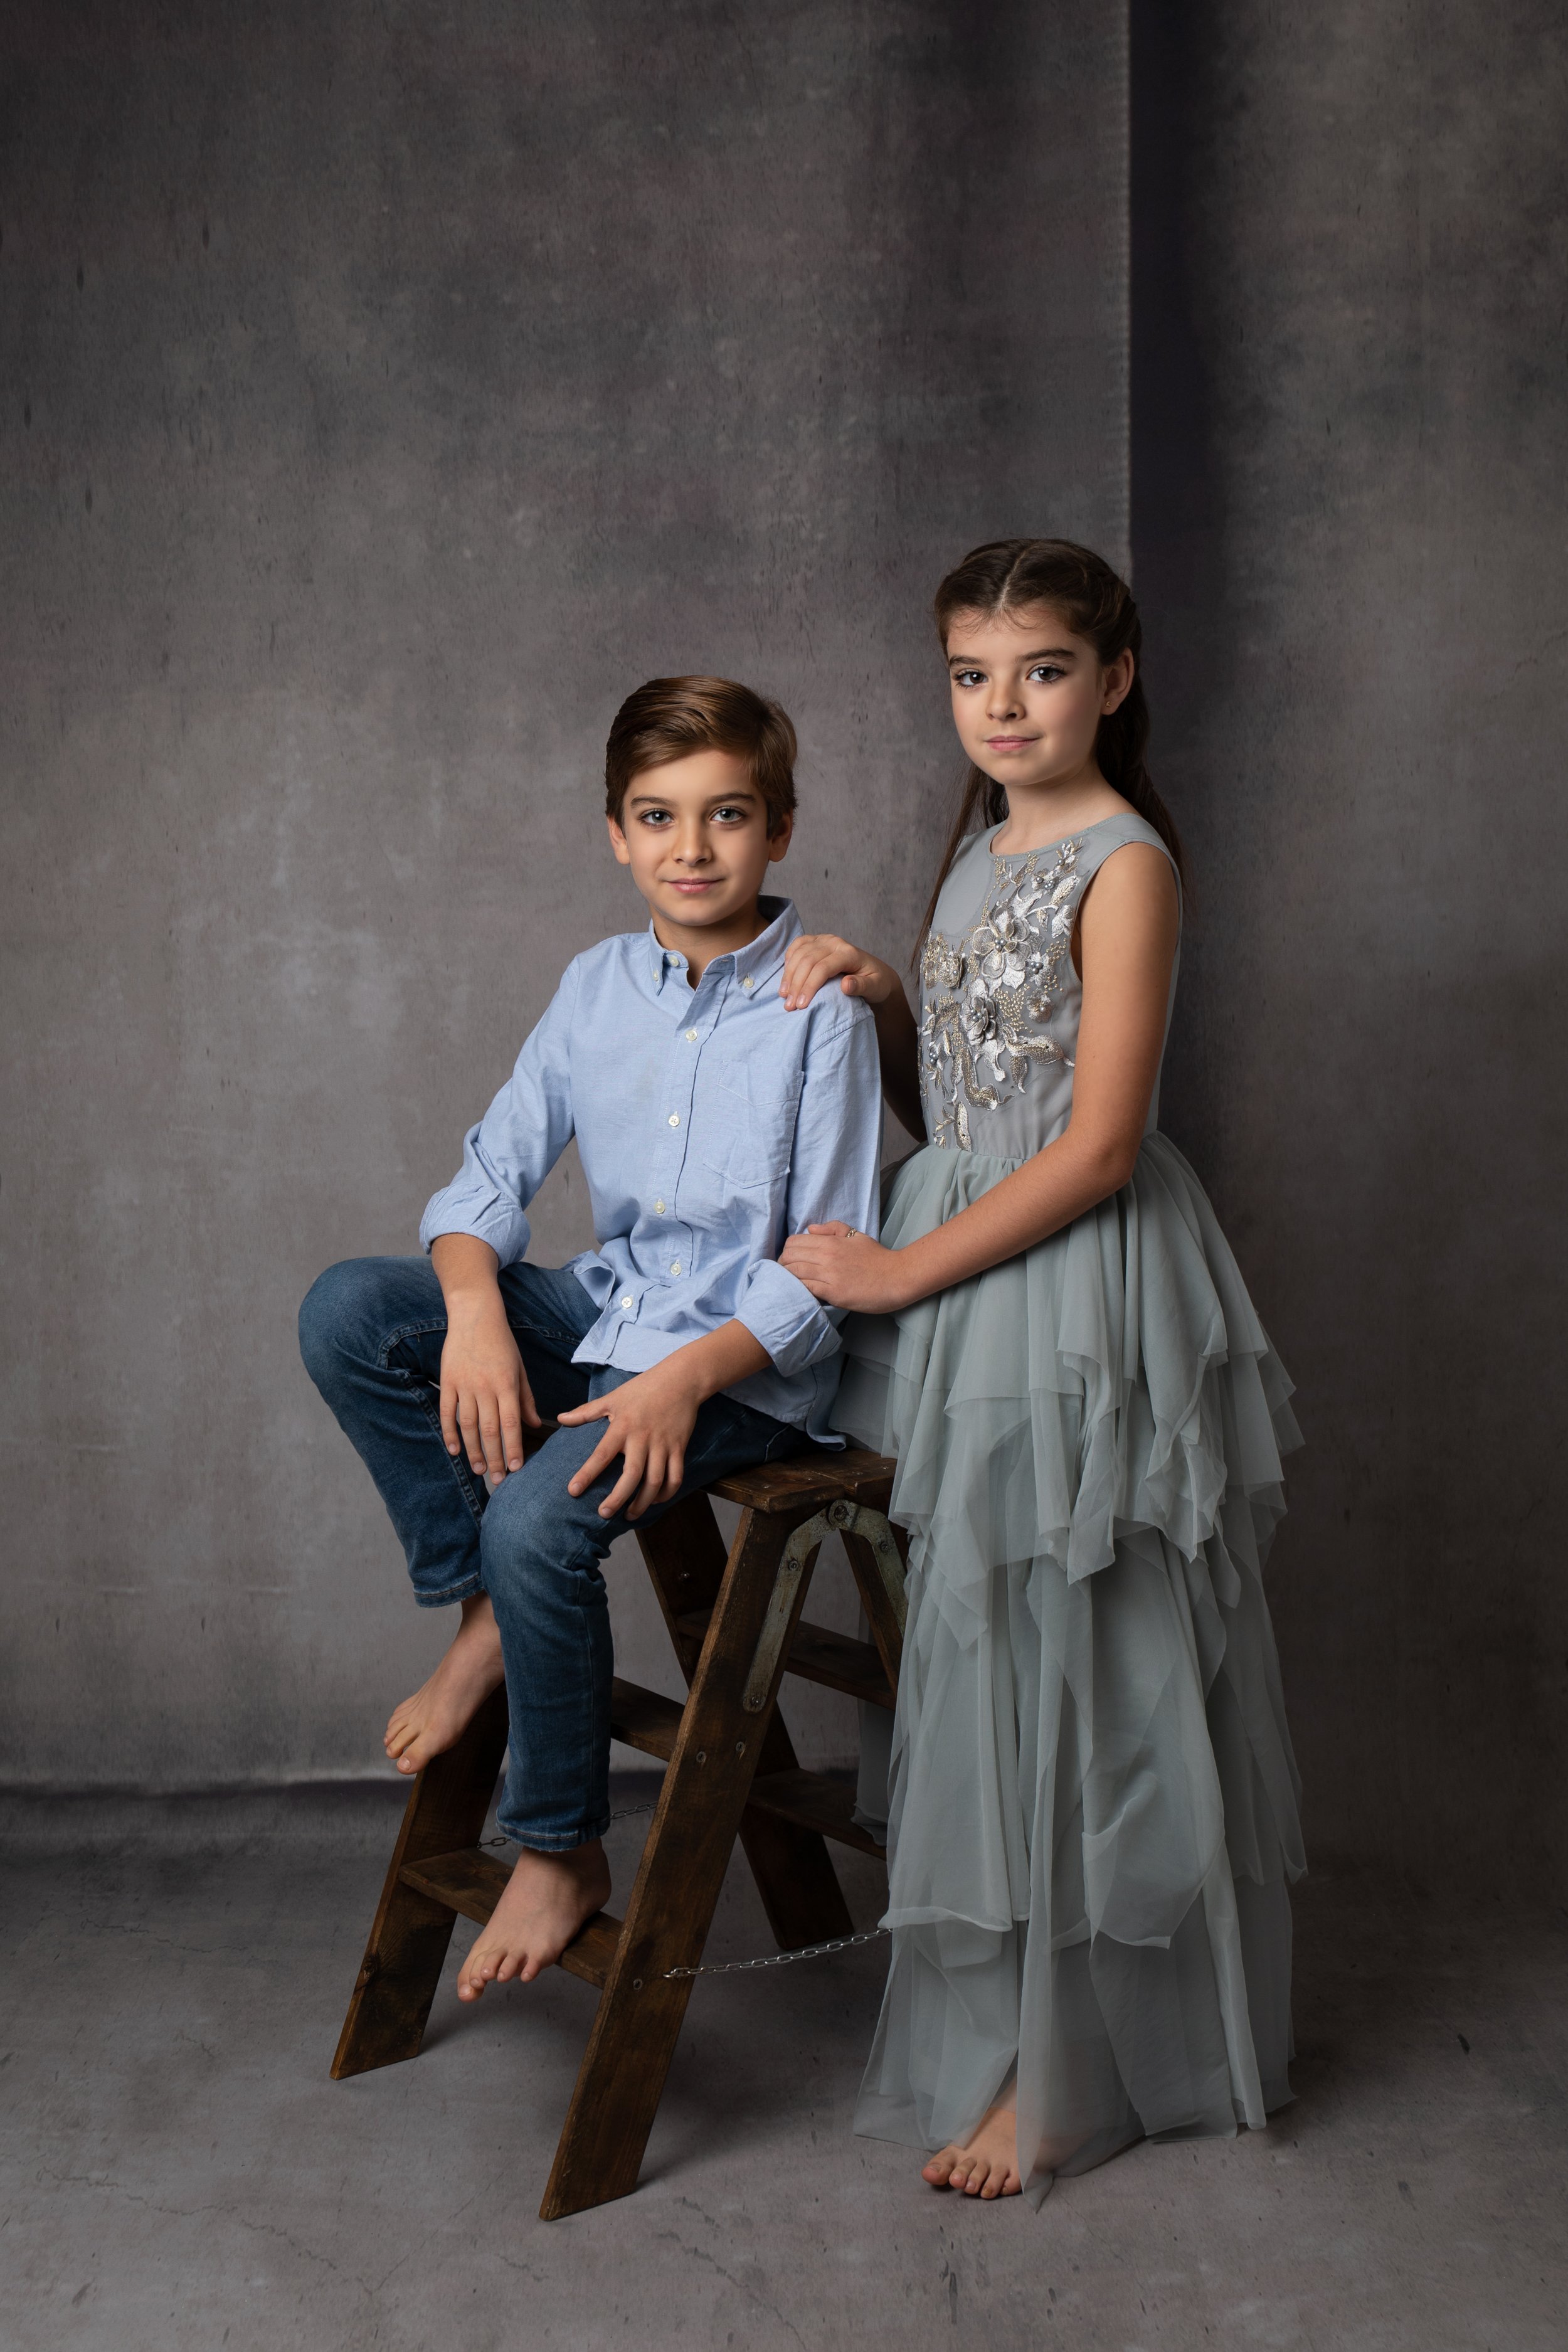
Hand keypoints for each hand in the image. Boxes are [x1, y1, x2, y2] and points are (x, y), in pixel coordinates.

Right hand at [439, 1303, 541, 1485]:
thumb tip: (535, 1425)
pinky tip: (454, 1451)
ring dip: (473, 1451)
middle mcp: (485, 1387)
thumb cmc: (502, 1343)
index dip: (514, 1448)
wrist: (474, 1315)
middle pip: (489, 1430)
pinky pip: (447, 1413)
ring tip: (480, 1470)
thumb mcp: (519, 1368)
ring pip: (467, 1425)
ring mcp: (464, 1385)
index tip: (517, 1468)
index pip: (511, 1423)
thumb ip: (526, 1398)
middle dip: (495, 1457)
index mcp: (506, 1384)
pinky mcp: (447, 1382)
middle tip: (498, 1480)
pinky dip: (449, 1433)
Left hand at [556, 1358, 703, 1521]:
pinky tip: (654, 1500)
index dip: (587, 1474)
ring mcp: (663, 1444)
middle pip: (632, 1475)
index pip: (601, 1454)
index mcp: (622, 1426)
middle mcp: (643, 1438)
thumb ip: (586, 1412)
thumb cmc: (643, 1388)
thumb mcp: (612, 1397)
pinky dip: (666, 1493)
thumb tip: (560, 1419)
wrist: (681, 1380)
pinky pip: (675, 1477)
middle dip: (618, 1498)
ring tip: (629, 1515)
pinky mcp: (679, 1448)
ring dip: (642, 1502)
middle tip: (604, 1513)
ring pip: (655, 1481)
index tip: (573, 1491)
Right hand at [780, 932, 898, 1011]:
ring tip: (784, 996)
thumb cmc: (876, 982)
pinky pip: (797, 946)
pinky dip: (788, 960)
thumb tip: (846, 985)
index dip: (809, 986)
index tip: (801, 1005)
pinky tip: (786, 977)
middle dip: (796, 984)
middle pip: (807, 961)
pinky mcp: (816, 941)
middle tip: (789, 1006)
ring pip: (799, 954)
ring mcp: (824, 940)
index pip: (823, 968)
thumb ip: (862, 986)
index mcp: (849, 953)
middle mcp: (834, 942)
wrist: (875, 972)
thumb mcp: (876, 987)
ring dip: (788, 976)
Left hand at [780, 1221, 915, 1312]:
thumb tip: (810, 1229)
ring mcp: (829, 1275)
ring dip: (788, 1278)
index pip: (794, 1242)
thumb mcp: (857, 1236)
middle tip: (788, 1273)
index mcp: (831, 1241)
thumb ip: (833, 1229)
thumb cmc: (878, 1257)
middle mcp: (826, 1256)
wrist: (897, 1277)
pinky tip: (801, 1293)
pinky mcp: (834, 1293)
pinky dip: (799, 1290)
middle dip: (783, 1264)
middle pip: (789, 1257)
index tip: (791, 1259)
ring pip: (793, 1273)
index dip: (787, 1251)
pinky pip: (806, 1288)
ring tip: (791, 1284)